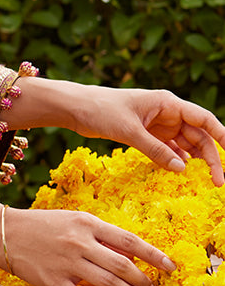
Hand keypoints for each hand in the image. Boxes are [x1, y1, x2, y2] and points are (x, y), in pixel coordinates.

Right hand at [0, 193, 174, 285]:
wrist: (4, 232)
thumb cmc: (42, 225)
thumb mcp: (73, 221)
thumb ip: (100, 235)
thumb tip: (131, 253)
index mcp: (87, 223)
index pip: (129, 240)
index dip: (153, 255)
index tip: (171, 267)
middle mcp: (80, 242)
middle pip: (123, 265)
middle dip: (145, 282)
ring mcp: (66, 263)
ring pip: (108, 284)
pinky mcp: (53, 281)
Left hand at [5, 79, 224, 185]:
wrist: (75, 108)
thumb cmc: (101, 110)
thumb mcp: (129, 131)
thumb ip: (155, 150)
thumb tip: (182, 169)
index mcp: (167, 103)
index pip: (204, 119)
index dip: (222, 135)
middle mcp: (167, 112)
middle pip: (198, 135)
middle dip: (211, 157)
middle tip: (219, 182)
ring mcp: (158, 124)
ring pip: (185, 144)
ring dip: (196, 161)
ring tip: (208, 182)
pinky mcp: (147, 133)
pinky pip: (169, 148)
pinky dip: (176, 160)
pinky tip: (182, 172)